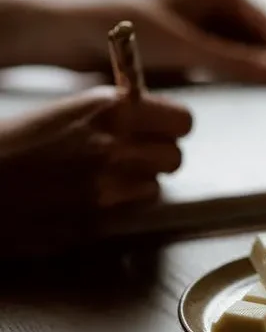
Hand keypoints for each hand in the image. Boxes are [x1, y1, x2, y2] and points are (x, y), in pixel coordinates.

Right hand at [0, 87, 190, 256]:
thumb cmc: (4, 145)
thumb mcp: (59, 113)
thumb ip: (108, 116)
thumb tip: (145, 118)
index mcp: (106, 109)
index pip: (182, 121)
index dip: (172, 127)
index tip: (162, 130)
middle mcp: (113, 146)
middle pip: (175, 157)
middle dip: (158, 158)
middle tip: (133, 158)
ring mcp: (106, 188)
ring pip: (156, 188)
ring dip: (138, 185)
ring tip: (103, 179)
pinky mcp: (94, 222)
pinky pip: (130, 214)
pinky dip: (118, 208)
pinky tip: (88, 200)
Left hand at [62, 0, 265, 94]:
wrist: (68, 34)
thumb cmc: (117, 27)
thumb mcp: (181, 46)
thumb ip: (235, 62)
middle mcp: (224, 7)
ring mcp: (213, 29)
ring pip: (259, 57)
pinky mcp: (201, 51)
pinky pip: (238, 70)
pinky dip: (254, 86)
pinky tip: (265, 107)